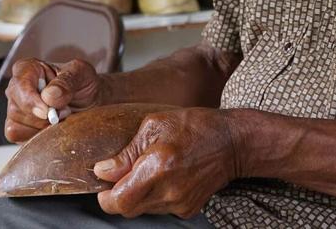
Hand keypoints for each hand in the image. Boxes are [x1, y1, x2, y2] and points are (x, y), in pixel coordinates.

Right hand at [4, 57, 103, 142]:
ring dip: (42, 127)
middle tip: (65, 111)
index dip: (31, 100)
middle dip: (42, 117)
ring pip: (16, 125)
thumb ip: (67, 81)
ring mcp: (15, 108)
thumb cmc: (83, 83)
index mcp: (28, 68)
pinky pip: (18, 137)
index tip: (47, 111)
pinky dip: (37, 136)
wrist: (89, 102)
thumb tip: (49, 95)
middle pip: (16, 108)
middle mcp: (16, 88)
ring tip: (61, 117)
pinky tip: (51, 127)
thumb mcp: (82, 74)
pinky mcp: (17, 127)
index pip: (19, 84)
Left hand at [93, 108, 239, 218]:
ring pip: (143, 210)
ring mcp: (180, 203)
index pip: (119, 201)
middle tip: (124, 175)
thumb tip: (103, 171)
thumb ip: (127, 152)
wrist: (232, 142)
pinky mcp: (188, 209)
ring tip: (151, 171)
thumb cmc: (196, 127)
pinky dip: (156, 196)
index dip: (106, 196)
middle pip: (128, 209)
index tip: (104, 185)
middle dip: (120, 195)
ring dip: (138, 195)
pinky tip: (166, 178)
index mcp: (157, 167)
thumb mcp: (155, 125)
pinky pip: (160, 208)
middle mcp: (168, 191)